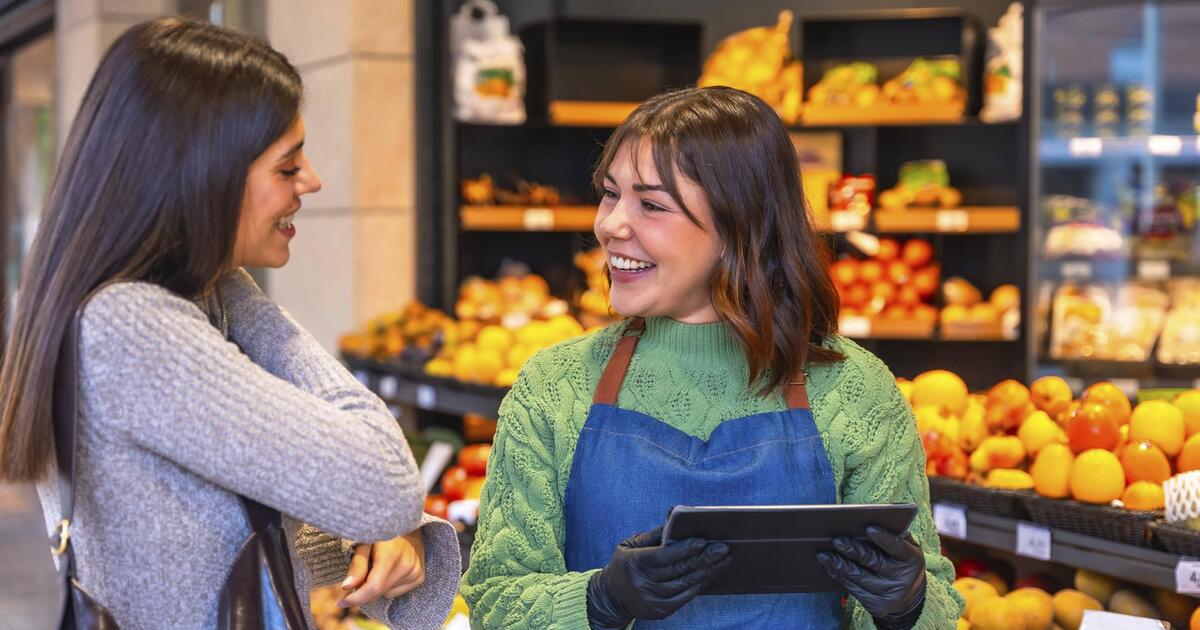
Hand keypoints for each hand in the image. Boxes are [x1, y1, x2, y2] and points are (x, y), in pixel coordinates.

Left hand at [338, 529, 425, 607]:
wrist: (408, 524)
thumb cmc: (382, 532)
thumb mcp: (365, 542)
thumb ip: (357, 565)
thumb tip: (346, 587)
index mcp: (391, 555)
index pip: (373, 587)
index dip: (355, 599)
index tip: (341, 602)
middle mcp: (406, 566)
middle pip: (378, 593)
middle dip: (363, 592)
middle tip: (357, 579)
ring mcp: (415, 572)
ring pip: (386, 593)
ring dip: (377, 586)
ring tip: (378, 567)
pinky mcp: (419, 576)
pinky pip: (396, 591)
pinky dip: (389, 585)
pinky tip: (390, 569)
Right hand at [586, 526, 730, 628]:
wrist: (611, 597)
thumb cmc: (625, 565)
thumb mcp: (630, 545)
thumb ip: (652, 535)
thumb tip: (673, 521)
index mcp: (635, 562)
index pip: (663, 556)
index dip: (684, 549)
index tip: (702, 541)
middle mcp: (643, 582)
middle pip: (679, 570)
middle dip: (703, 558)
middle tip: (722, 549)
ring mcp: (652, 599)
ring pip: (685, 584)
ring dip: (706, 571)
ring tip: (722, 561)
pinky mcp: (660, 611)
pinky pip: (684, 598)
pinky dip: (698, 586)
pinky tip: (709, 575)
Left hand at [817, 526, 925, 624]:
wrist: (909, 598)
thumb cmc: (901, 562)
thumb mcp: (906, 548)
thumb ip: (893, 534)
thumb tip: (867, 518)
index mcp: (912, 559)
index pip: (897, 546)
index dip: (883, 538)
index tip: (868, 528)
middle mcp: (903, 579)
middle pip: (873, 561)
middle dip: (852, 549)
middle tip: (836, 540)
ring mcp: (889, 594)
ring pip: (858, 576)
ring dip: (838, 563)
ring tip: (823, 554)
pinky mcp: (876, 606)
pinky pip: (853, 588)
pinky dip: (838, 575)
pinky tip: (829, 566)